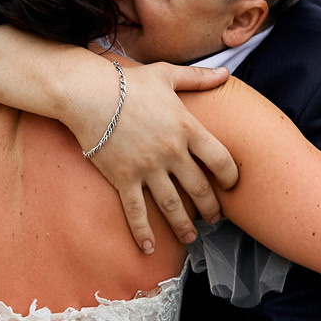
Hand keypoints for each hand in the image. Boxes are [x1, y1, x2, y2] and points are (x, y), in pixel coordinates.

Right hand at [74, 60, 239, 253]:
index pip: (220, 160)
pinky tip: (148, 247)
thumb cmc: (127, 82)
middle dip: (211, 207)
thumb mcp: (167, 75)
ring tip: (191, 237)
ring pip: (172, 205)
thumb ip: (198, 77)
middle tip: (215, 218)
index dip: (231, 176)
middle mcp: (171, 152)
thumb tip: (225, 73)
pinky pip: (136, 211)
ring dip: (184, 225)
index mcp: (186, 128)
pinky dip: (142, 232)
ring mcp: (147, 168)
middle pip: (199, 188)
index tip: (232, 185)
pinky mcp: (123, 178)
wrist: (87, 94)